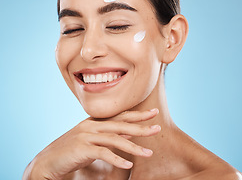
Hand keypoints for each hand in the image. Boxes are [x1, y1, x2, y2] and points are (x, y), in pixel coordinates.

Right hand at [27, 108, 160, 179]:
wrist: (47, 161)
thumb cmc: (70, 151)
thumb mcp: (91, 140)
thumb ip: (107, 136)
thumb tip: (126, 134)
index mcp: (95, 121)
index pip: (120, 116)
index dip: (137, 114)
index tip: (153, 112)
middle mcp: (92, 125)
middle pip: (121, 124)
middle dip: (141, 126)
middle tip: (157, 127)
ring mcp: (87, 135)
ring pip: (115, 139)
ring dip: (134, 147)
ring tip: (149, 153)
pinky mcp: (82, 148)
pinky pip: (104, 153)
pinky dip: (117, 159)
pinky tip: (128, 165)